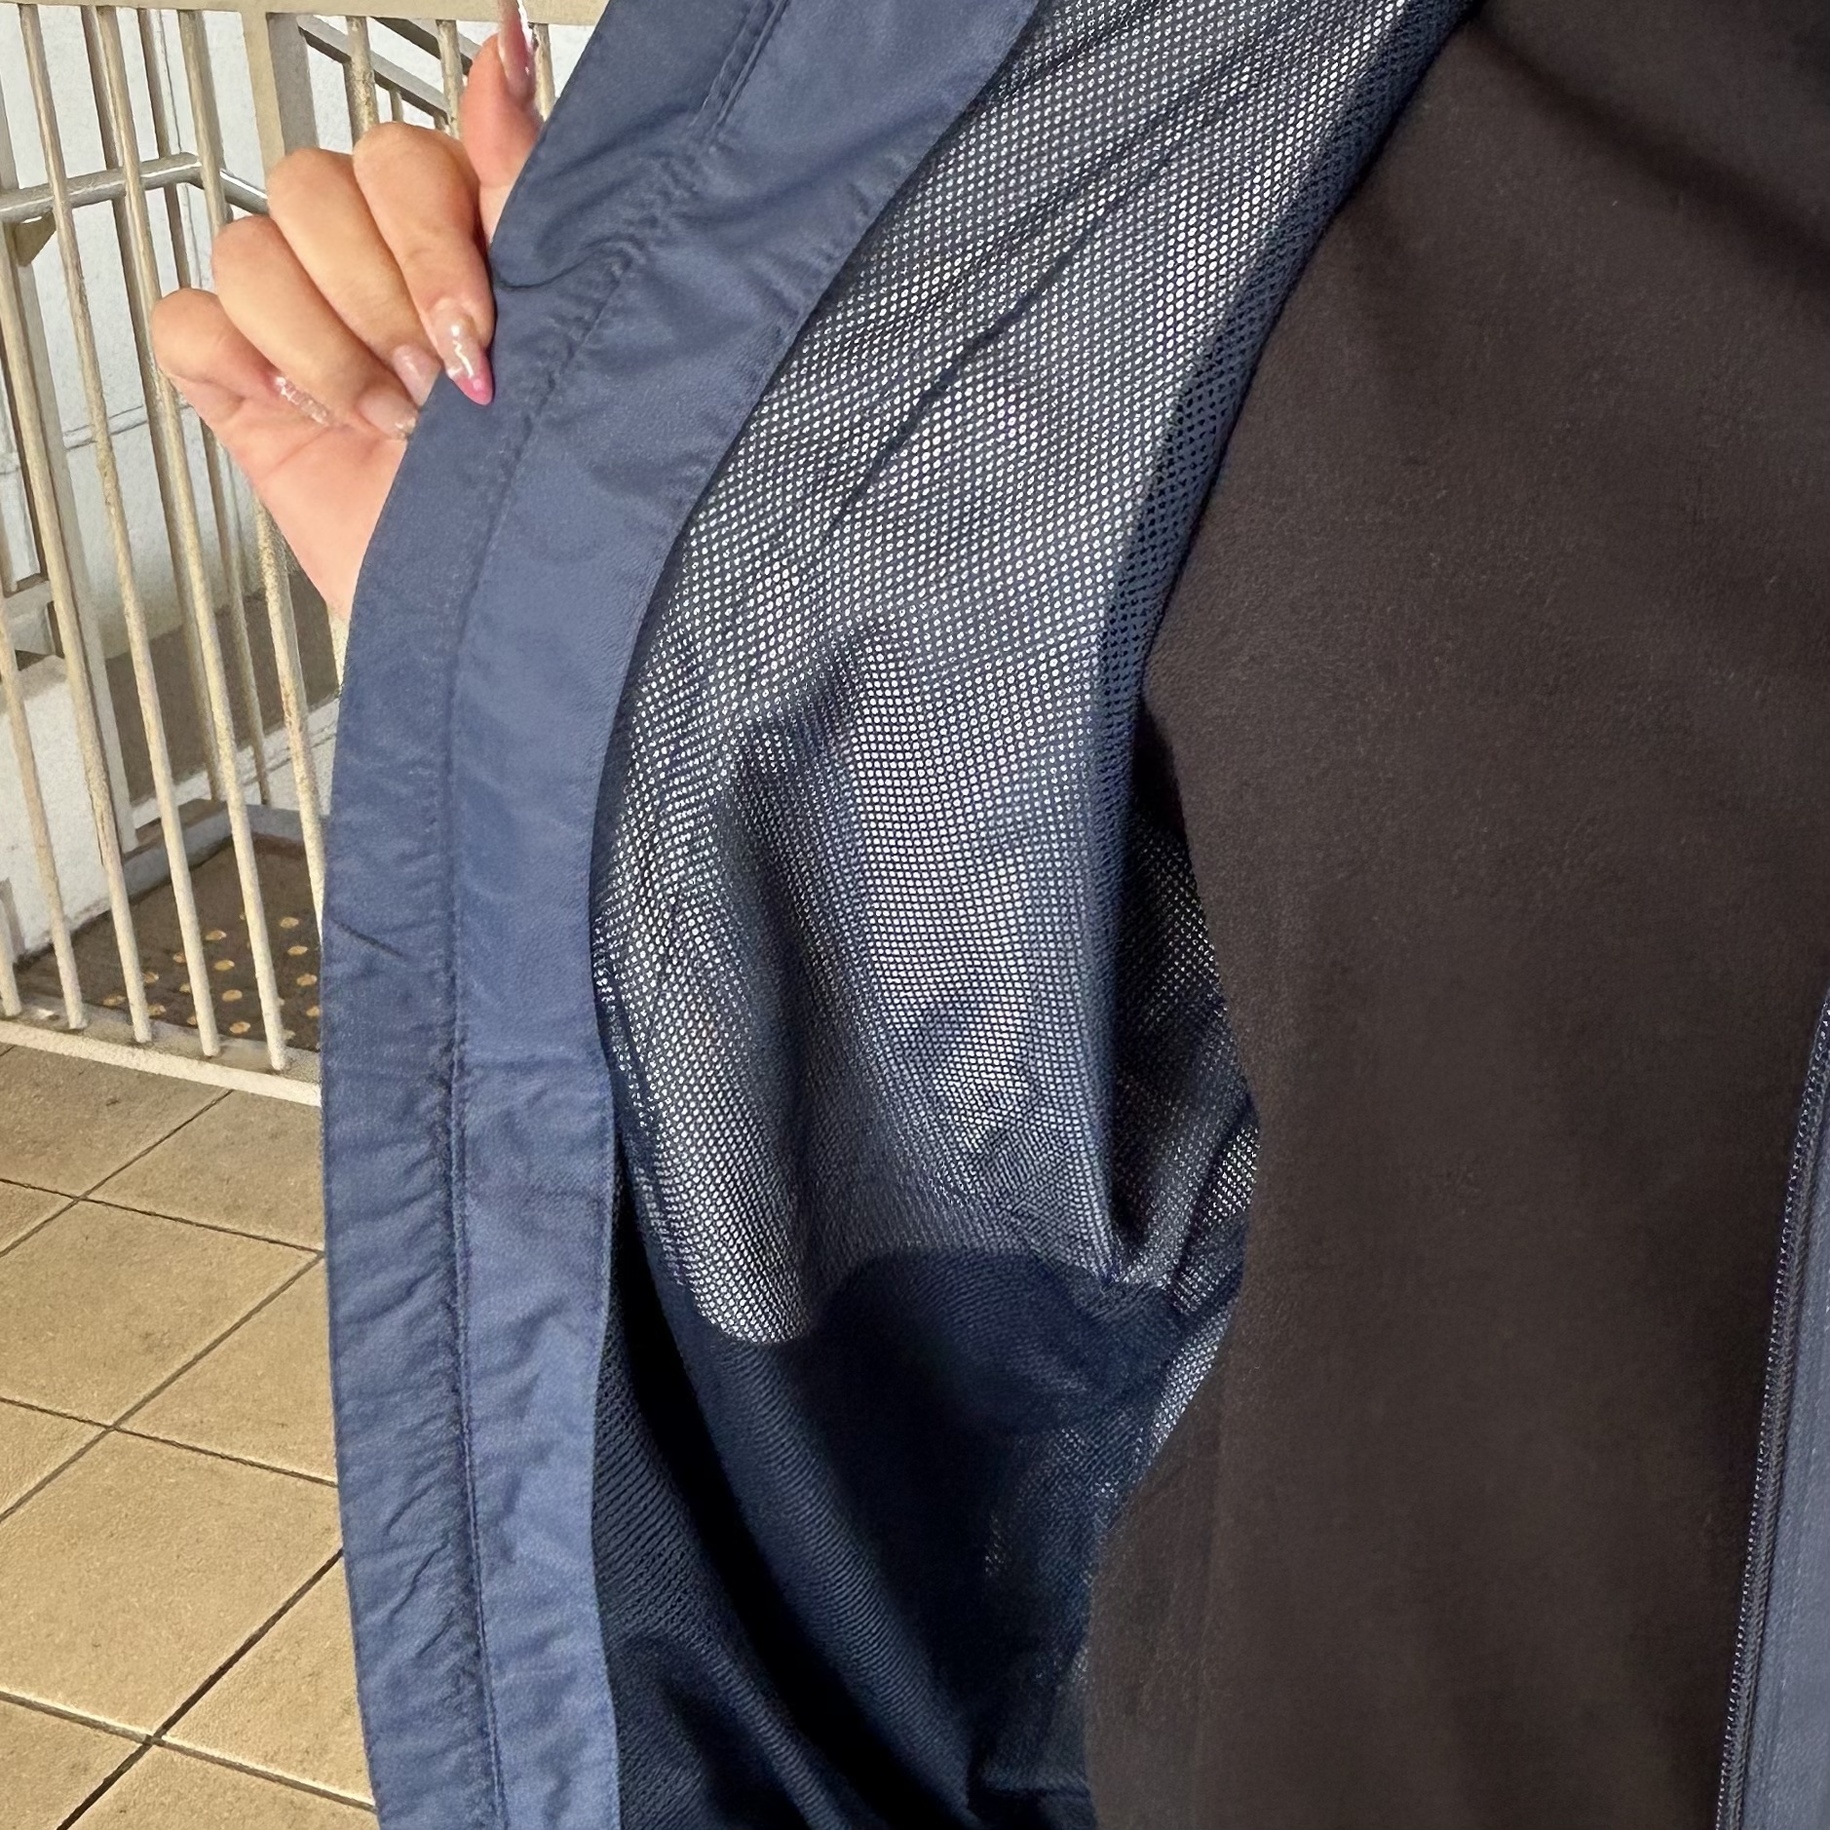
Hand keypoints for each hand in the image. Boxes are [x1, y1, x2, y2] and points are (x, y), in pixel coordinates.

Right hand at [151, 3, 541, 617]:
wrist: (495, 603)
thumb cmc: (538, 481)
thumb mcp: (556, 321)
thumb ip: (523, 181)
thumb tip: (509, 52)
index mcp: (449, 235)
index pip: (394, 154)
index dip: (425, 243)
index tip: (474, 333)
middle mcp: (371, 267)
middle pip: (311, 188)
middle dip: (379, 303)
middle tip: (432, 387)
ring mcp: (300, 323)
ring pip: (249, 249)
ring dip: (326, 348)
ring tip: (385, 419)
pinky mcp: (242, 384)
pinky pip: (190, 321)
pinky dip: (250, 370)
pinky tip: (314, 417)